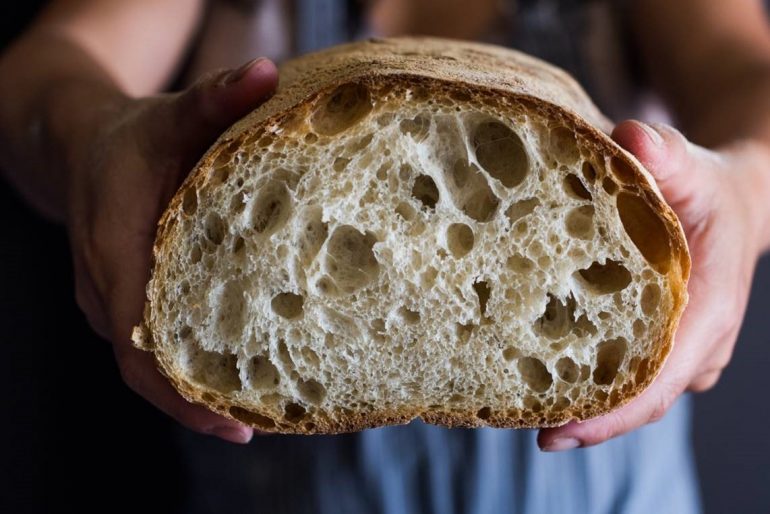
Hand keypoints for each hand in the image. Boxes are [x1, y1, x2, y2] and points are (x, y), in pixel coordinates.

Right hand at [66, 58, 277, 442]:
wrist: (77, 142)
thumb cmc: (130, 135)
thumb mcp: (173, 115)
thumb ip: (217, 98)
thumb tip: (270, 74)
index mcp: (116, 252)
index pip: (143, 344)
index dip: (182, 390)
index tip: (231, 420)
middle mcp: (108, 288)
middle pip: (146, 370)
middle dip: (196, 404)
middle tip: (259, 425)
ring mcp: (111, 299)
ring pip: (147, 364)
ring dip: (193, 391)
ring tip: (256, 410)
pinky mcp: (122, 299)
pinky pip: (149, 346)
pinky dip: (184, 368)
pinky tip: (230, 374)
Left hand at [539, 120, 769, 450]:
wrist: (731, 204)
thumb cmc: (709, 190)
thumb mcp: (693, 167)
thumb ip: (666, 155)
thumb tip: (630, 138)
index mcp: (709, 314)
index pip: (658, 382)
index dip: (609, 414)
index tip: (557, 432)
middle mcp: (697, 344)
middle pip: (639, 400)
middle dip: (585, 419)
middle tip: (523, 428)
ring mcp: (681, 351)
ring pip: (630, 392)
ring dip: (582, 404)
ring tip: (520, 409)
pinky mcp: (662, 345)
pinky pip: (625, 372)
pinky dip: (588, 379)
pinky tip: (541, 376)